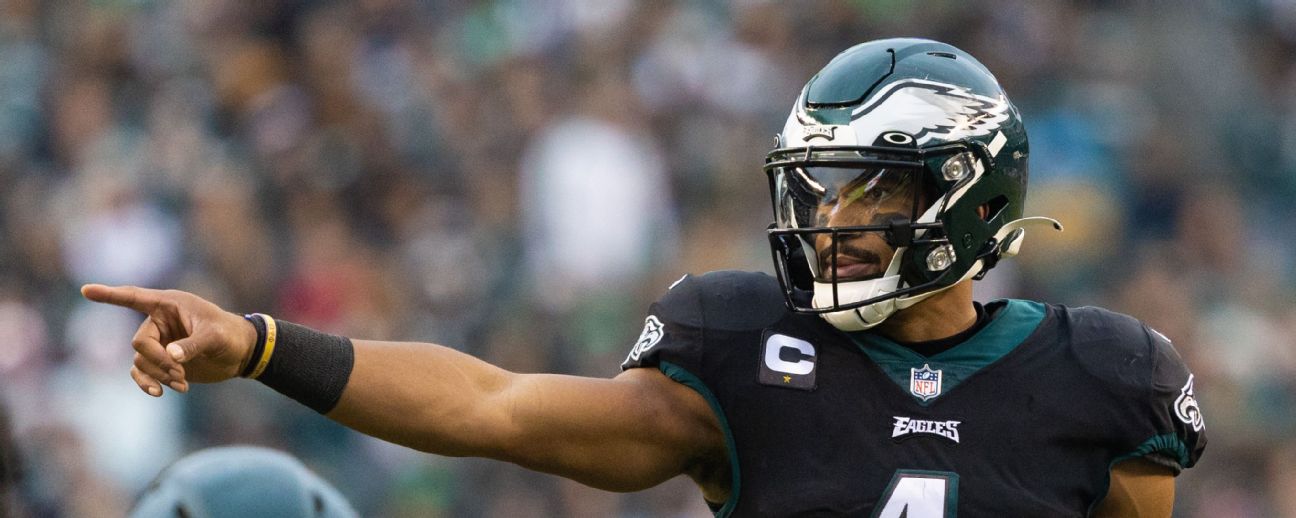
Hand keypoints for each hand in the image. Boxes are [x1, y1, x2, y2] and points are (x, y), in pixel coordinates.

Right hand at [80, 284, 256, 396]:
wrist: (240, 353)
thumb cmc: (230, 335)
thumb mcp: (215, 336)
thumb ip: (193, 344)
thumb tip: (172, 357)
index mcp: (169, 305)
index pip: (133, 298)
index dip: (109, 295)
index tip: (85, 290)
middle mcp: (159, 322)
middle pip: (139, 342)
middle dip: (157, 361)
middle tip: (180, 374)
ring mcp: (159, 342)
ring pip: (140, 361)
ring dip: (158, 375)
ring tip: (182, 384)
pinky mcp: (161, 361)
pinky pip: (141, 372)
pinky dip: (148, 383)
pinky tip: (161, 392)